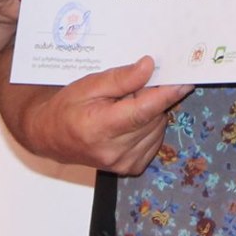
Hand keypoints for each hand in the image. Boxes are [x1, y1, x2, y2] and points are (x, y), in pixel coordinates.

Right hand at [20, 56, 192, 175]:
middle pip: (154, 118)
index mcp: (100, 128)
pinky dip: (149, 126)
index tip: (185, 80)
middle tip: (135, 87)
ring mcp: (124, 163)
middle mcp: (114, 151)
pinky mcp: (131, 168)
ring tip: (126, 105)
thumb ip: (121, 78)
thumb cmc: (68, 107)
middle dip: (152, 98)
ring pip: (158, 128)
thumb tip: (149, 66)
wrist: (51, 136)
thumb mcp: (89, 85)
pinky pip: (154, 140)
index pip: (143, 111)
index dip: (167, 94)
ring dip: (151, 112)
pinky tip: (130, 121)